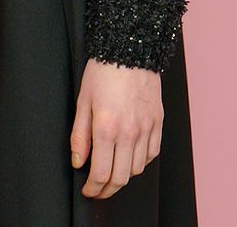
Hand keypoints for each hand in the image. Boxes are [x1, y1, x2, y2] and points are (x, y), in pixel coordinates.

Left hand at [70, 57, 162, 197]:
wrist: (130, 47)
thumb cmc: (103, 70)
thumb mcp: (83, 100)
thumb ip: (79, 135)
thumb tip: (78, 162)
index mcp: (106, 127)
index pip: (101, 174)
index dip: (93, 189)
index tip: (88, 190)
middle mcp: (129, 131)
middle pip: (121, 178)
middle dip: (107, 189)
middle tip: (98, 188)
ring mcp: (146, 127)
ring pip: (137, 169)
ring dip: (124, 175)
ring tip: (113, 168)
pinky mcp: (158, 121)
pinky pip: (152, 154)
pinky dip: (141, 161)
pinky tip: (130, 155)